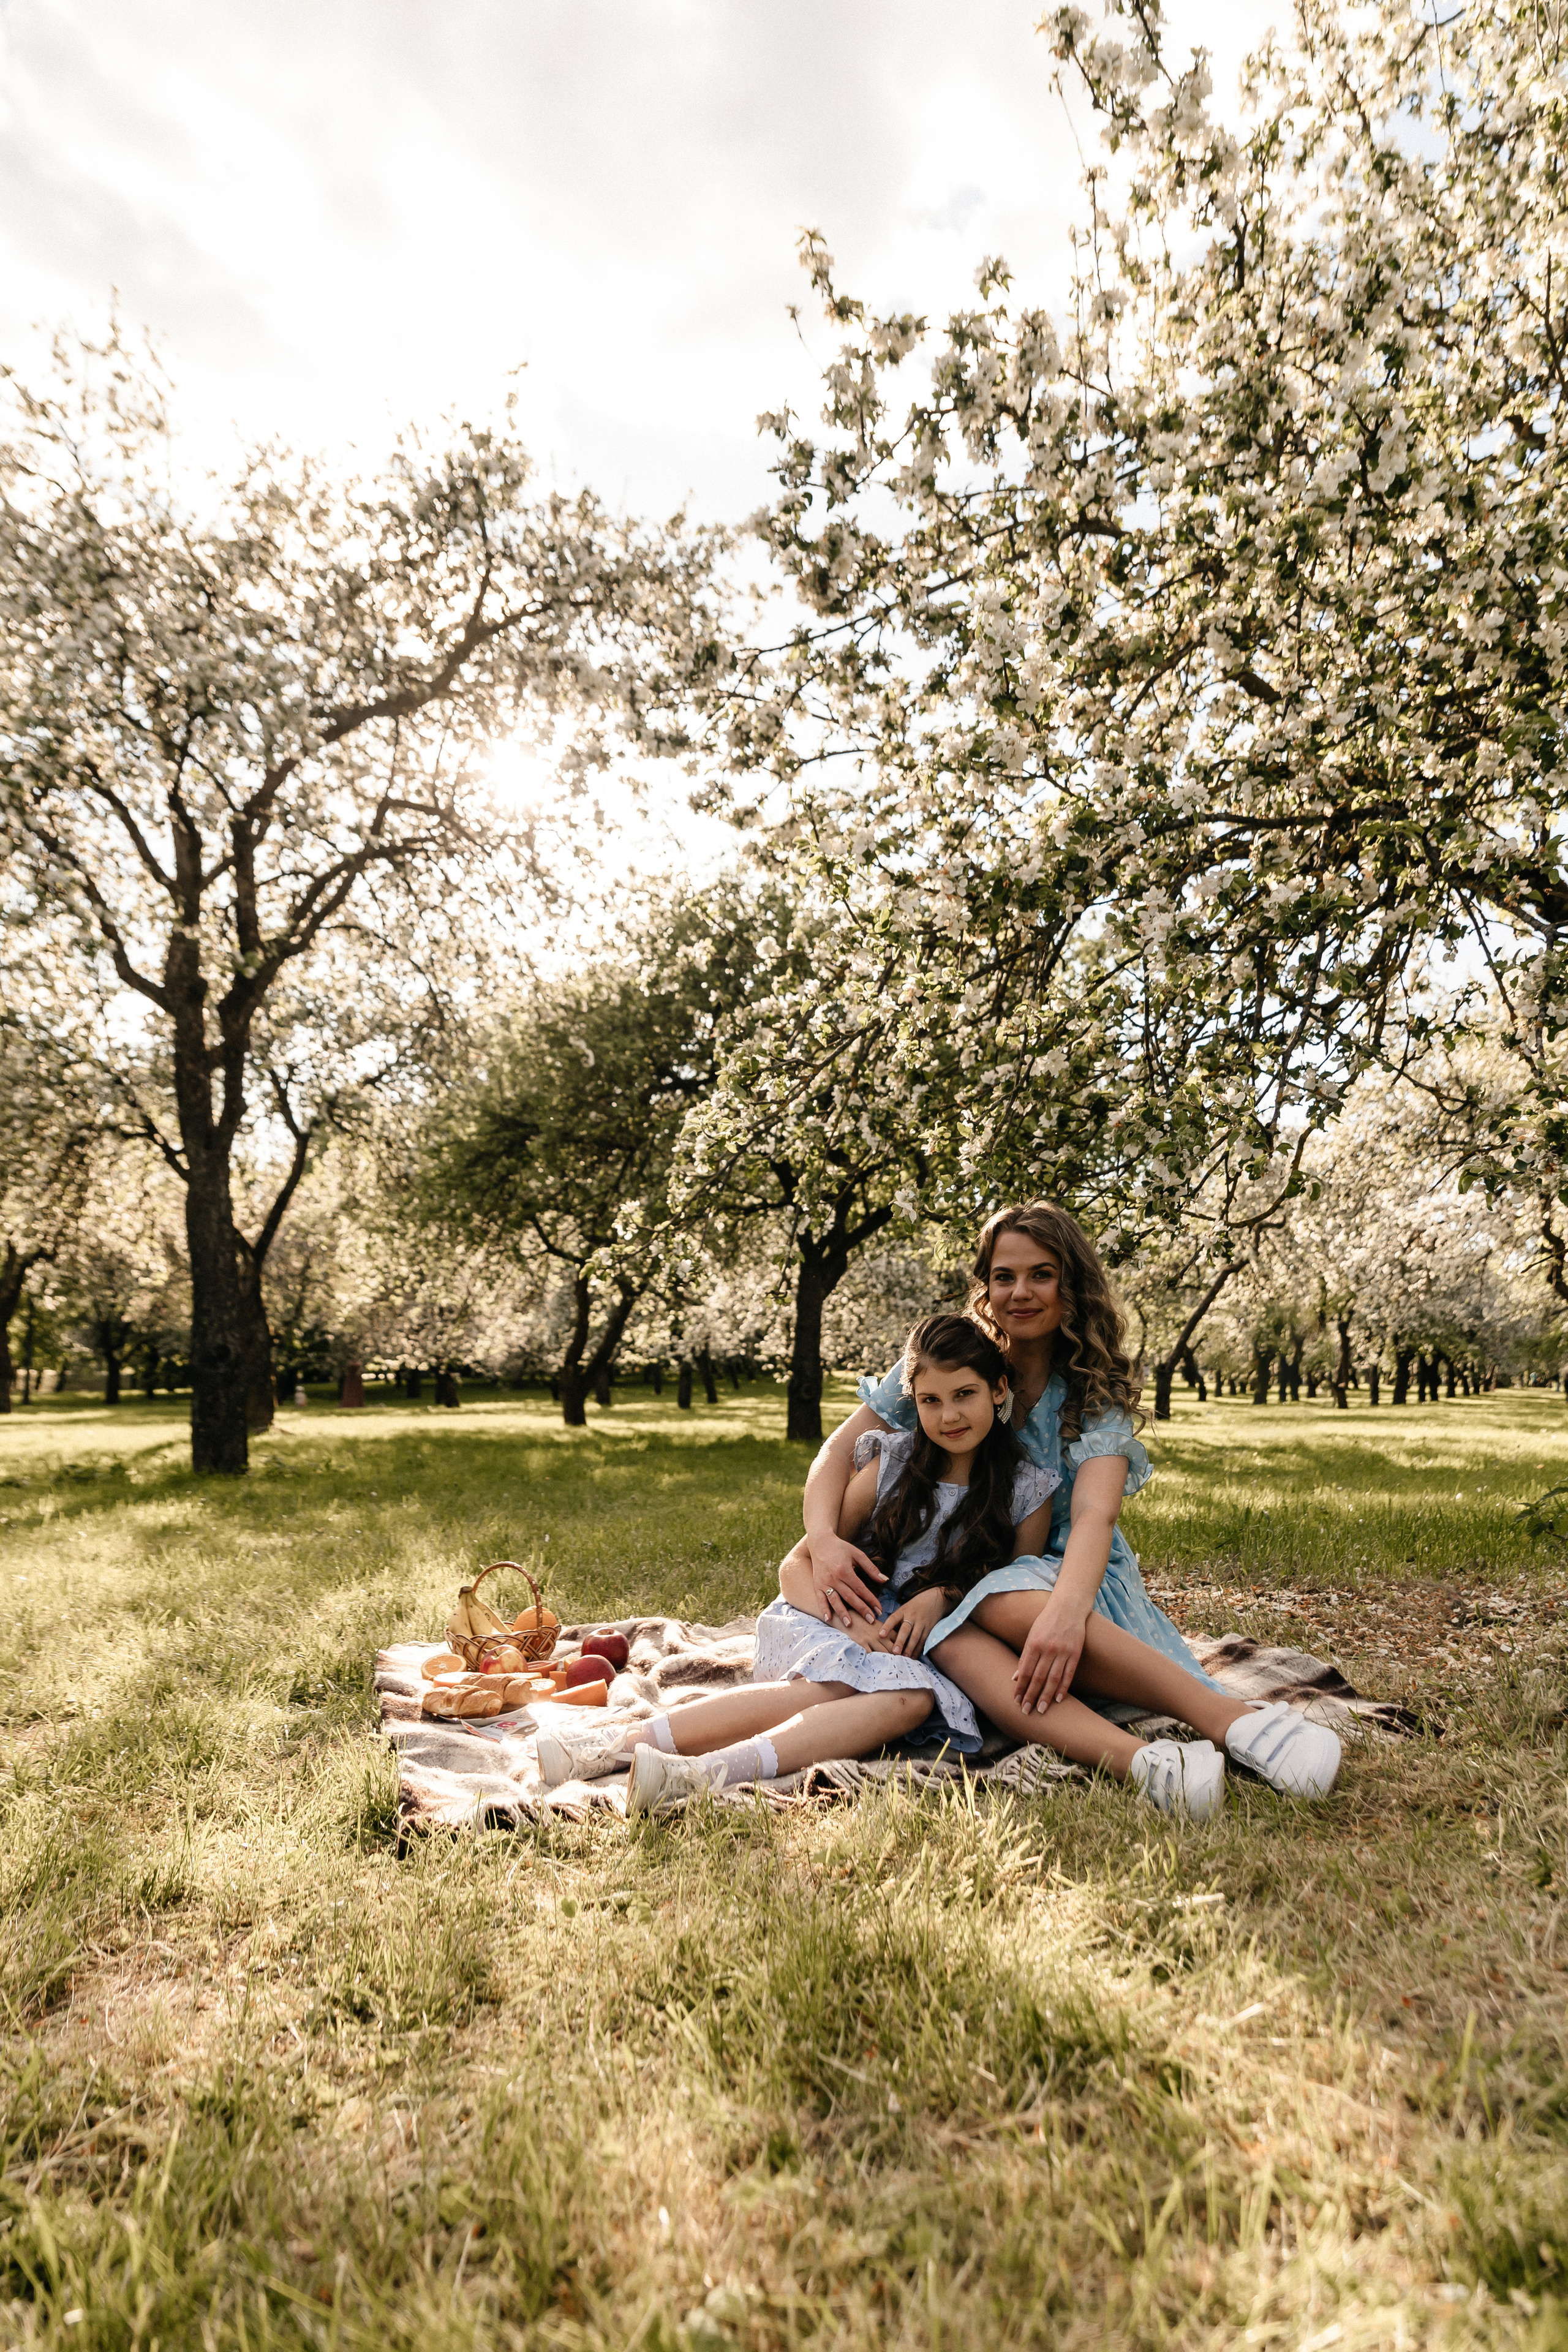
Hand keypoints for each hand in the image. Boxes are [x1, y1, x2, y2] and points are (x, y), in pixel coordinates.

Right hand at [808, 1531, 886, 1625]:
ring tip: (850, 1625)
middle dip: (861, 1610)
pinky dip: (824, 1609)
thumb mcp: (858, 1554)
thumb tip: (885, 1580)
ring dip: (842, 1613)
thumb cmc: (841, 1548)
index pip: (860, 1589)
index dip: (871, 1600)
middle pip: (850, 1597)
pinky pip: (820, 1599)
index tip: (879, 1610)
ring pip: (835, 1600)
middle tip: (871, 1621)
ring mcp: (824, 1582)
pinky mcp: (816, 1584)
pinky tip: (829, 1619)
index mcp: (845, 1570)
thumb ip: (871, 1568)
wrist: (820, 1543)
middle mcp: (834, 1577)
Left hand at [880, 1589, 946, 1656]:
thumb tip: (883, 1636)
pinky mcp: (930, 1628)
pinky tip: (913, 1656)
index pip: (893, 1618)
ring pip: (916, 1636)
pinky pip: (923, 1640)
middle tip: (895, 1652)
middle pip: (905, 1629)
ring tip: (904, 1657)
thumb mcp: (904, 1609)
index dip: (887, 1627)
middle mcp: (912, 1616)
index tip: (880, 1635)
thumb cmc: (914, 1607)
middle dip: (900, 1641)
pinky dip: (918, 1649)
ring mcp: (922, 1622)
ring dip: (910, 1648)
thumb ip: (896, 1621)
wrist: (934, 1599)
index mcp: (903, 1611)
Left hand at [1012, 1594, 1087, 1712]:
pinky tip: (1059, 1699)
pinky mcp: (1075, 1653)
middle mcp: (1048, 1649)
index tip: (1016, 1700)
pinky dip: (1064, 1687)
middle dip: (1031, 1695)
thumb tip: (1015, 1677)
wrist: (1068, 1607)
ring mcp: (1063, 1651)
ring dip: (1046, 1696)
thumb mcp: (1031, 1636)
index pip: (1026, 1671)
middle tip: (1026, 1711)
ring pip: (1053, 1678)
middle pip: (1038, 1677)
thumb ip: (1024, 1657)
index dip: (1020, 1687)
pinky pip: (1069, 1674)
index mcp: (1034, 1644)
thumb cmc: (1046, 1622)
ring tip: (1041, 1710)